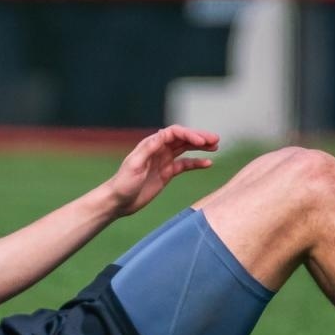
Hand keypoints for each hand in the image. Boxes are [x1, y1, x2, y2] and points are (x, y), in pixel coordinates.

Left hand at [101, 125, 219, 216]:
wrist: (118, 201)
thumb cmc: (123, 182)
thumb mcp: (134, 164)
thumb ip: (148, 149)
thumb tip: (163, 134)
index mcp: (151, 144)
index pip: (174, 133)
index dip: (189, 134)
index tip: (201, 142)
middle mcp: (159, 149)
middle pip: (183, 138)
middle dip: (199, 137)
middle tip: (215, 139)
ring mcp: (164, 161)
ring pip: (186, 149)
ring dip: (200, 147)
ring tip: (216, 146)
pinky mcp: (167, 173)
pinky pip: (185, 165)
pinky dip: (197, 163)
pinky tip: (208, 163)